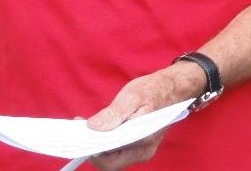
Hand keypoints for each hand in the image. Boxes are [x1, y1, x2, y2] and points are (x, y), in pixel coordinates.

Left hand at [84, 62, 204, 169]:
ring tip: (86, 125)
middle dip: (92, 147)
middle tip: (79, 127)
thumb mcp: (131, 95)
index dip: (92, 150)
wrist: (172, 89)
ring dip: (98, 144)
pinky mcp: (137, 145)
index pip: (111, 159)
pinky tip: (98, 128)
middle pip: (110, 161)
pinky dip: (106, 141)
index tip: (78, 135)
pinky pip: (118, 150)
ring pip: (113, 156)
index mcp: (142, 141)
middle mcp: (142, 151)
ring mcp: (140, 150)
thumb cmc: (153, 90)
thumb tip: (94, 127)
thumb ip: (113, 113)